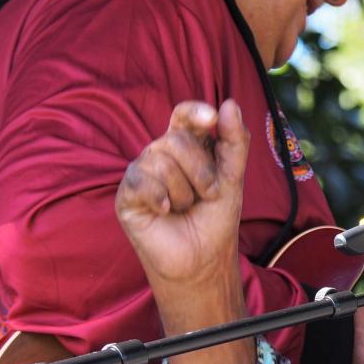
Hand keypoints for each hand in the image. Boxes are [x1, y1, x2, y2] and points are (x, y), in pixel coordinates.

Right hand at [115, 100, 252, 363]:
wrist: (204, 260)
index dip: (195, 113)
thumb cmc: (216, 219)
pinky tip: (166, 213)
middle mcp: (160, 154)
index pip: (184, 115)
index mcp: (186, 146)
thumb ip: (235, 140)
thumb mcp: (233, 178)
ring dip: (185, 192)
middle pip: (177, 139)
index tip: (211, 120)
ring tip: (185, 209)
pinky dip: (161, 199)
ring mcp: (142, 173)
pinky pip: (142, 182)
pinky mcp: (127, 196)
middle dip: (201, 171)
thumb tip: (229, 103)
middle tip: (205, 196)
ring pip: (161, 161)